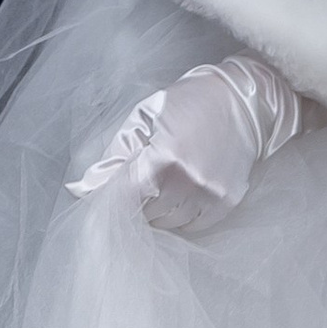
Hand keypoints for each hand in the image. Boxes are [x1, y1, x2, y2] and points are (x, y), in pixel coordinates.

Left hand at [68, 53, 300, 234]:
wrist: (243, 101)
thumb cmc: (189, 103)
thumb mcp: (145, 117)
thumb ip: (115, 155)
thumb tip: (83, 189)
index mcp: (164, 156)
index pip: (124, 196)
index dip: (110, 201)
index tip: (102, 202)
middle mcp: (188, 181)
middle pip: (145, 214)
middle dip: (135, 202)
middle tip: (139, 184)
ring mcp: (210, 194)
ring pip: (168, 223)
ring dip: (157, 211)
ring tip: (161, 186)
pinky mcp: (227, 202)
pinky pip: (193, 225)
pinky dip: (181, 216)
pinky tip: (181, 194)